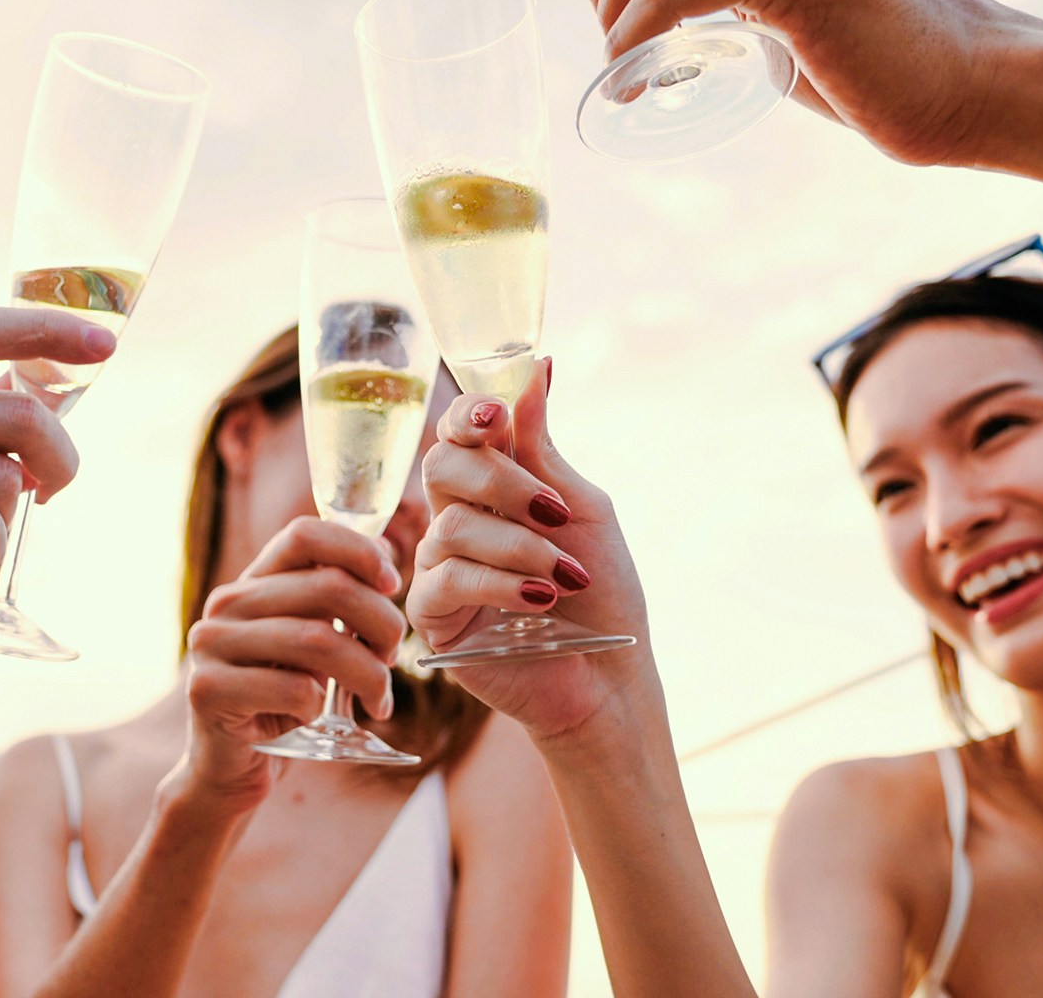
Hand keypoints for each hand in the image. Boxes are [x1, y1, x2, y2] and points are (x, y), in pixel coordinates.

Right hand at [175, 517, 403, 814]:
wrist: (231, 767)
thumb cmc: (282, 701)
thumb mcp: (312, 643)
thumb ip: (337, 601)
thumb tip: (384, 556)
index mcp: (253, 582)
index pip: (306, 534)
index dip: (359, 551)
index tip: (392, 585)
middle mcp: (226, 604)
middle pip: (328, 587)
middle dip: (382, 623)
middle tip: (394, 657)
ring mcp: (211, 645)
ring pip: (318, 641)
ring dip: (368, 673)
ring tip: (380, 696)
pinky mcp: (207, 690)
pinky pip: (295, 690)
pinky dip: (322, 706)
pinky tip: (316, 717)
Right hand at [408, 360, 655, 743]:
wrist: (609, 674)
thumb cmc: (602, 592)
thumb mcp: (581, 508)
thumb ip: (543, 448)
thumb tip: (537, 367)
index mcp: (491, 488)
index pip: (457, 434)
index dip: (467, 416)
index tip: (495, 416)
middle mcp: (458, 519)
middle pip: (442, 468)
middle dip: (500, 483)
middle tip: (553, 511)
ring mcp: (440, 566)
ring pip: (453, 525)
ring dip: (520, 548)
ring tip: (565, 578)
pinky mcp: (433, 616)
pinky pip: (448, 578)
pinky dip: (501, 584)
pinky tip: (542, 600)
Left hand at [593, 0, 1031, 165]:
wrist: (962, 92)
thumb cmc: (880, 70)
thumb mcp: (790, 27)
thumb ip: (741, 11)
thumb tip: (671, 30)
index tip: (612, 19)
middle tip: (614, 47)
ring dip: (615, 15)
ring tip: (619, 64)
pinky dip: (632, 39)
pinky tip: (628, 80)